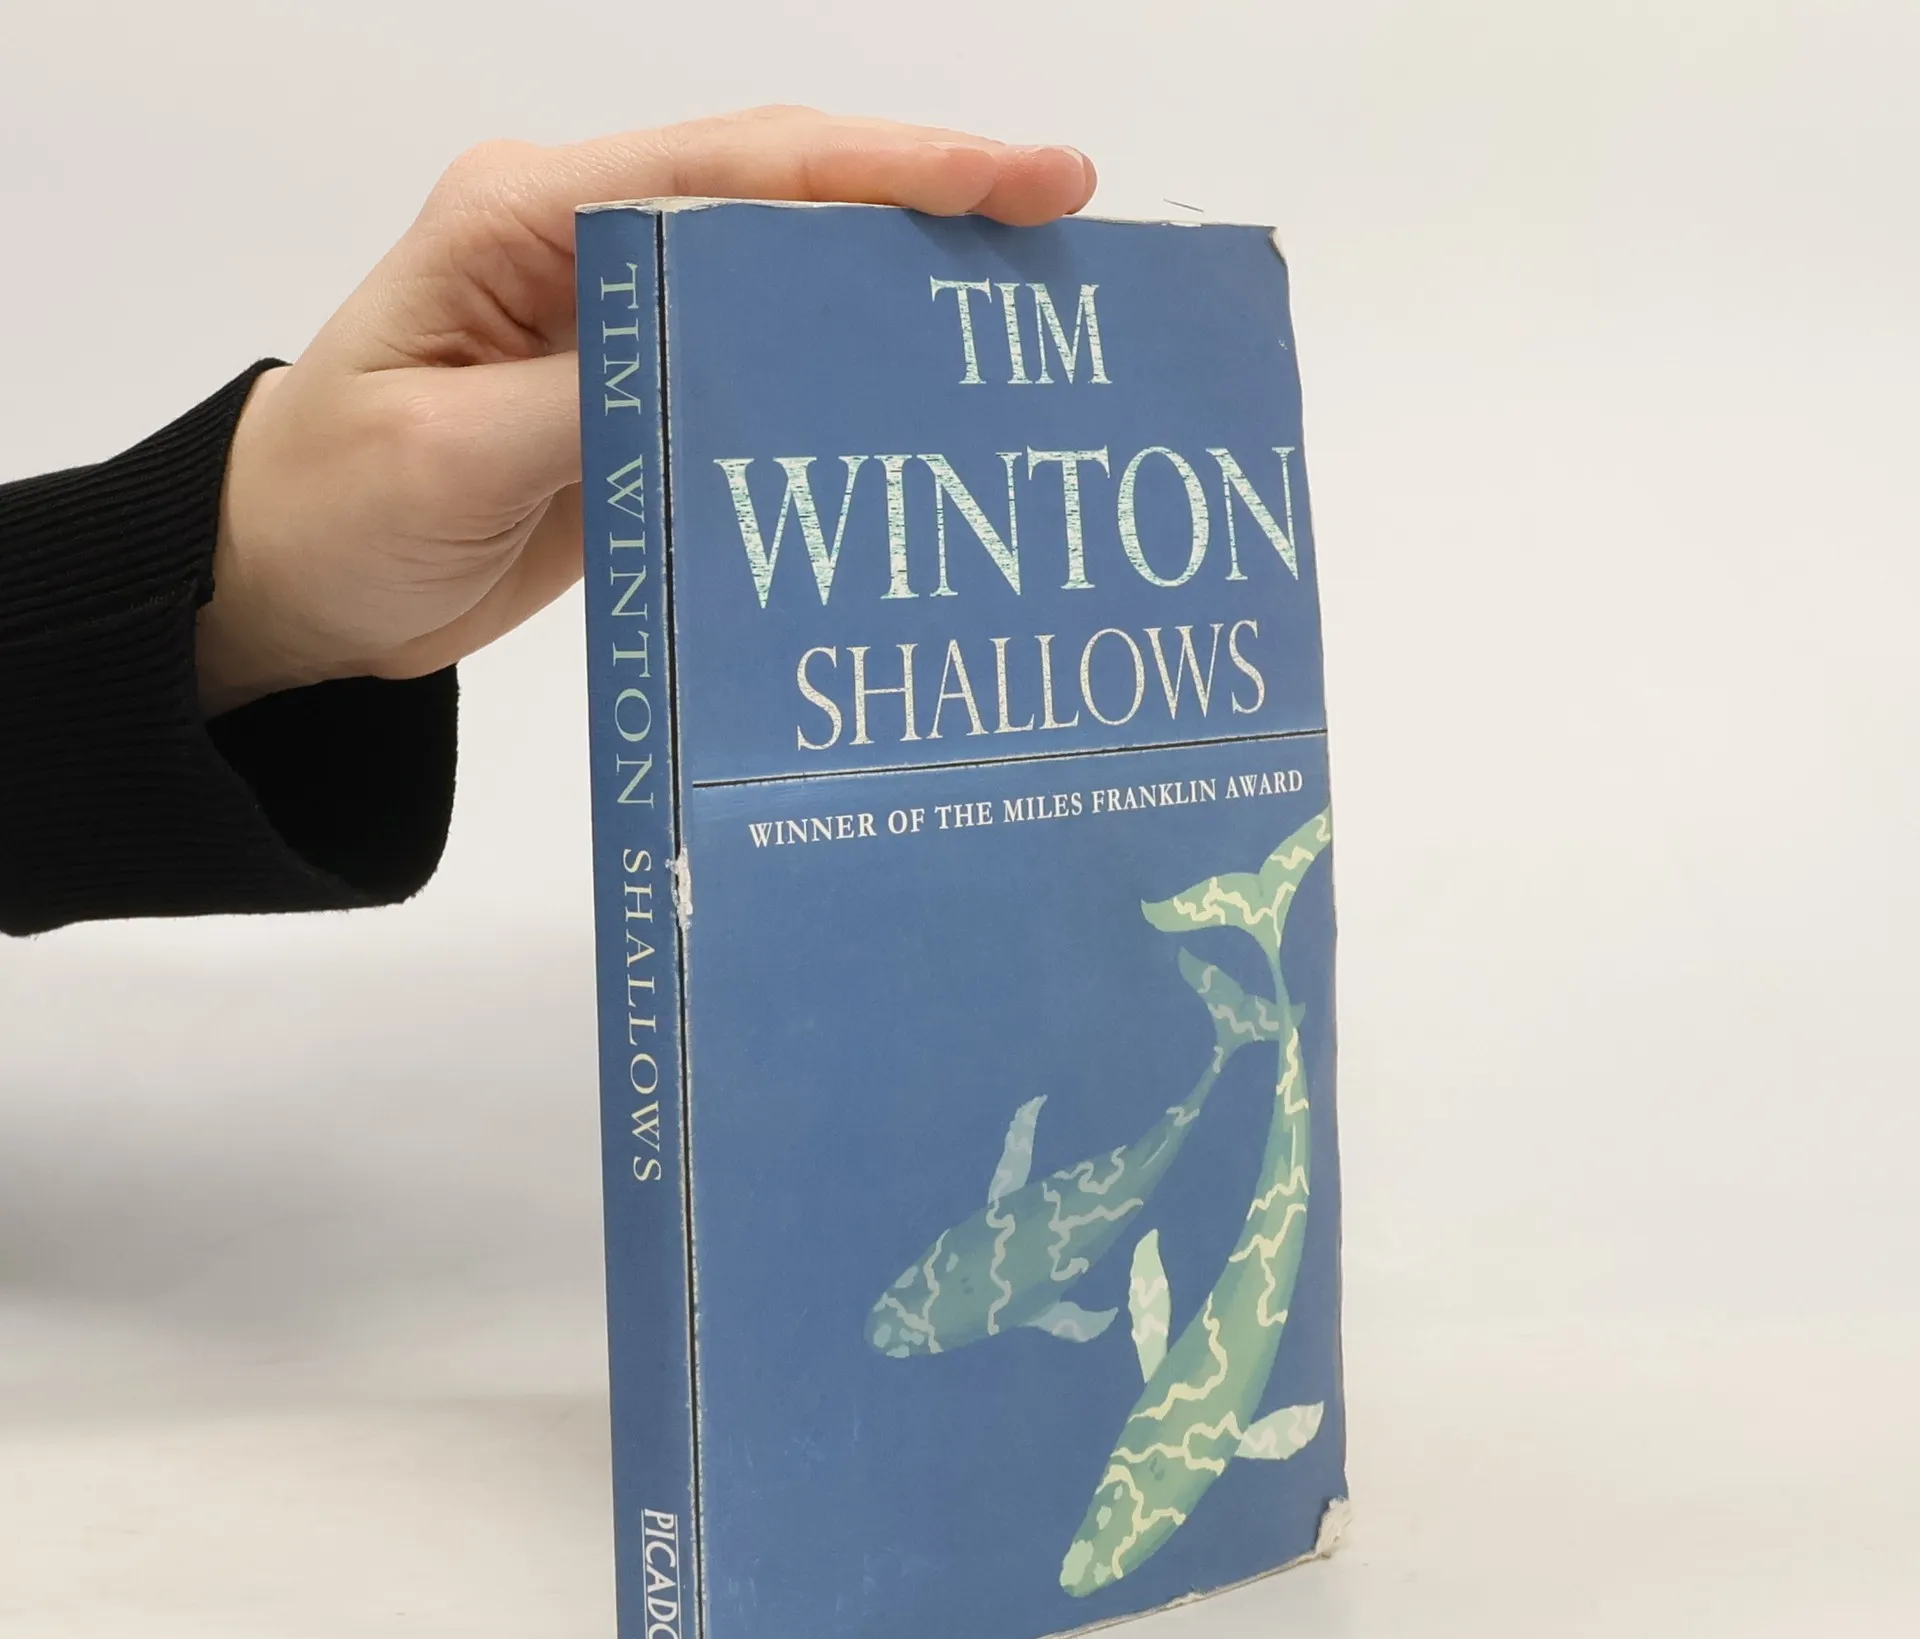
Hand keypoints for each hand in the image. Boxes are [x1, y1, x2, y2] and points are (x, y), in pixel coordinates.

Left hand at [192, 108, 1095, 716]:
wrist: (293, 583)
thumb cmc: (337, 505)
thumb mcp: (451, 456)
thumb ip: (591, 398)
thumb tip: (726, 359)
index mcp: (527, 219)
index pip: (729, 169)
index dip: (877, 169)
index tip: (1007, 181)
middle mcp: (583, 245)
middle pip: (778, 194)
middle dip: (922, 198)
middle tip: (1063, 217)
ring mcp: (616, 318)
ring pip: (783, 272)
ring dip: (898, 276)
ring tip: (1025, 297)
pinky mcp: (636, 393)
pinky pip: (758, 363)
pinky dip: (844, 365)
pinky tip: (921, 387)